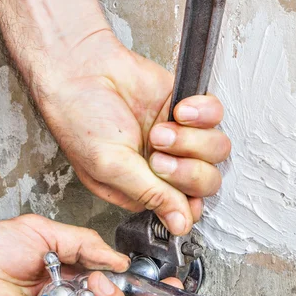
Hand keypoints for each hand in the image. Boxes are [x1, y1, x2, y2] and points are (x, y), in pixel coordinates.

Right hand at [36, 31, 230, 235]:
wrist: (80, 70)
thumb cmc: (80, 118)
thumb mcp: (110, 168)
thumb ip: (150, 195)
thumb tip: (179, 226)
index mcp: (144, 188)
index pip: (185, 209)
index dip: (186, 201)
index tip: (173, 188)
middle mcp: (165, 166)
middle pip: (206, 182)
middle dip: (186, 172)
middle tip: (157, 156)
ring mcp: (178, 137)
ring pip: (216, 151)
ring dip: (190, 142)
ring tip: (159, 130)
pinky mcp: (187, 107)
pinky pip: (215, 116)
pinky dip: (202, 113)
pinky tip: (177, 110)